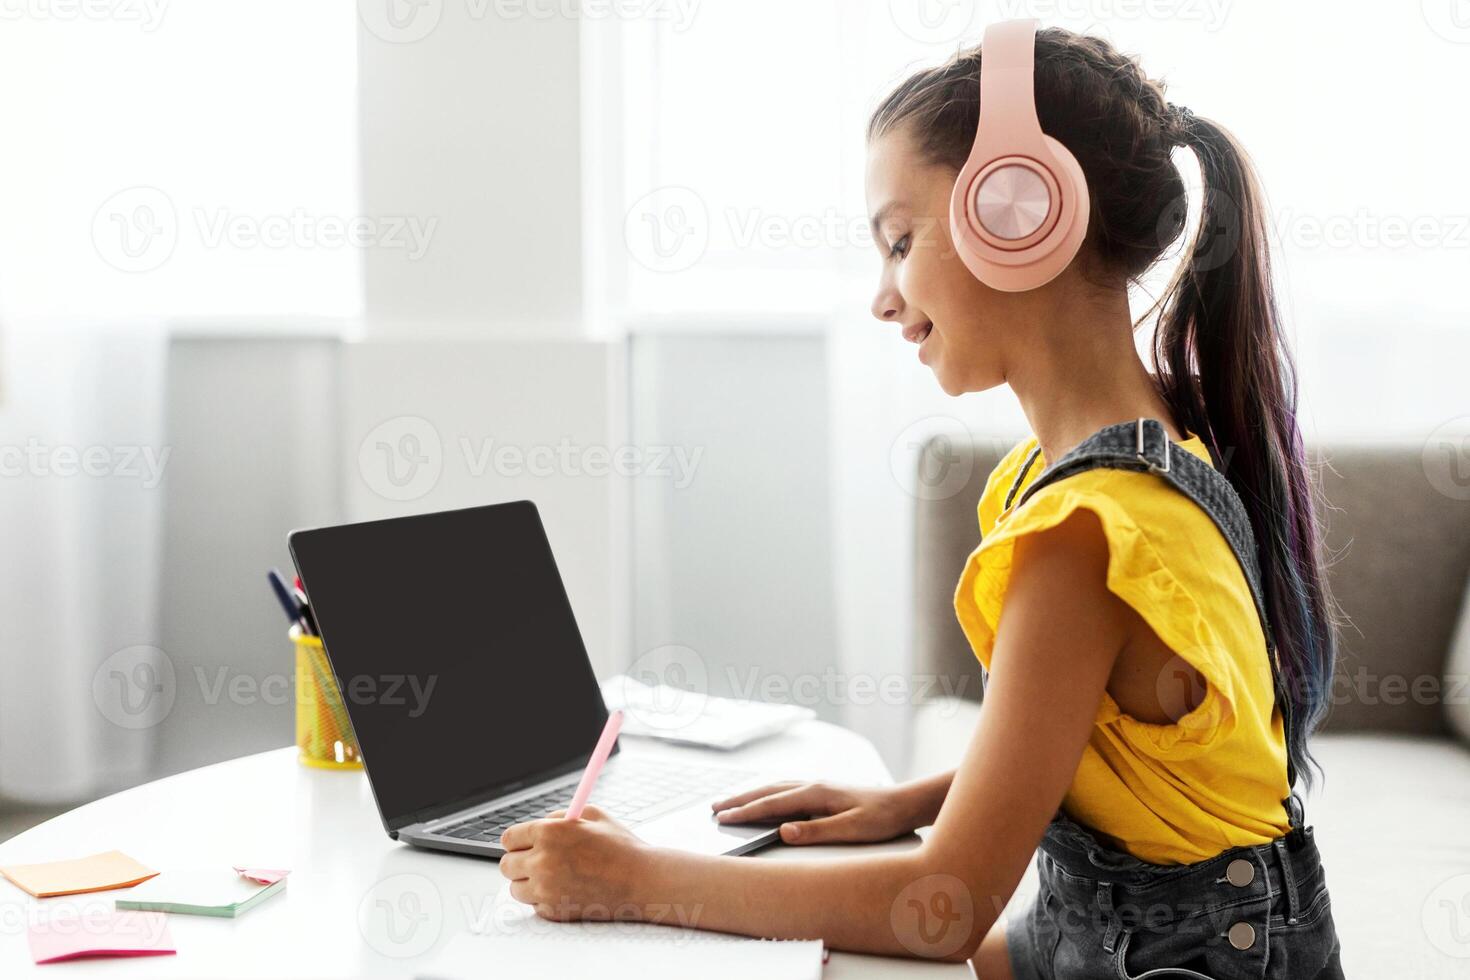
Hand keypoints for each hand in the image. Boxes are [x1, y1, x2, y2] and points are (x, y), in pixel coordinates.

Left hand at [498, 806, 650, 920]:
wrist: (641, 881)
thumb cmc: (620, 846)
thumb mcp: (592, 815)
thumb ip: (560, 817)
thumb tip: (540, 823)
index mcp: (548, 833)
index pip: (509, 838)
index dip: (518, 840)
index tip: (524, 843)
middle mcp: (542, 861)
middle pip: (506, 865)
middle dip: (519, 861)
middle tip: (536, 861)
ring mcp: (545, 889)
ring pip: (516, 888)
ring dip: (529, 882)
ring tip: (555, 876)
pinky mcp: (553, 911)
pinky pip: (534, 904)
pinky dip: (545, 899)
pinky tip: (568, 890)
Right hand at [711, 782, 920, 844]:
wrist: (903, 803)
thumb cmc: (881, 818)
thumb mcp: (852, 830)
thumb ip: (817, 831)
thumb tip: (783, 830)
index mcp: (816, 793)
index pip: (772, 803)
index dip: (745, 812)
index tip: (722, 818)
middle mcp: (813, 785)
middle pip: (767, 790)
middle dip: (739, 799)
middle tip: (713, 808)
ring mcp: (817, 786)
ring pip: (775, 787)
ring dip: (750, 794)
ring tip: (730, 802)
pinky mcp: (822, 791)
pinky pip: (785, 789)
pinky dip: (766, 793)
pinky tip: (763, 799)